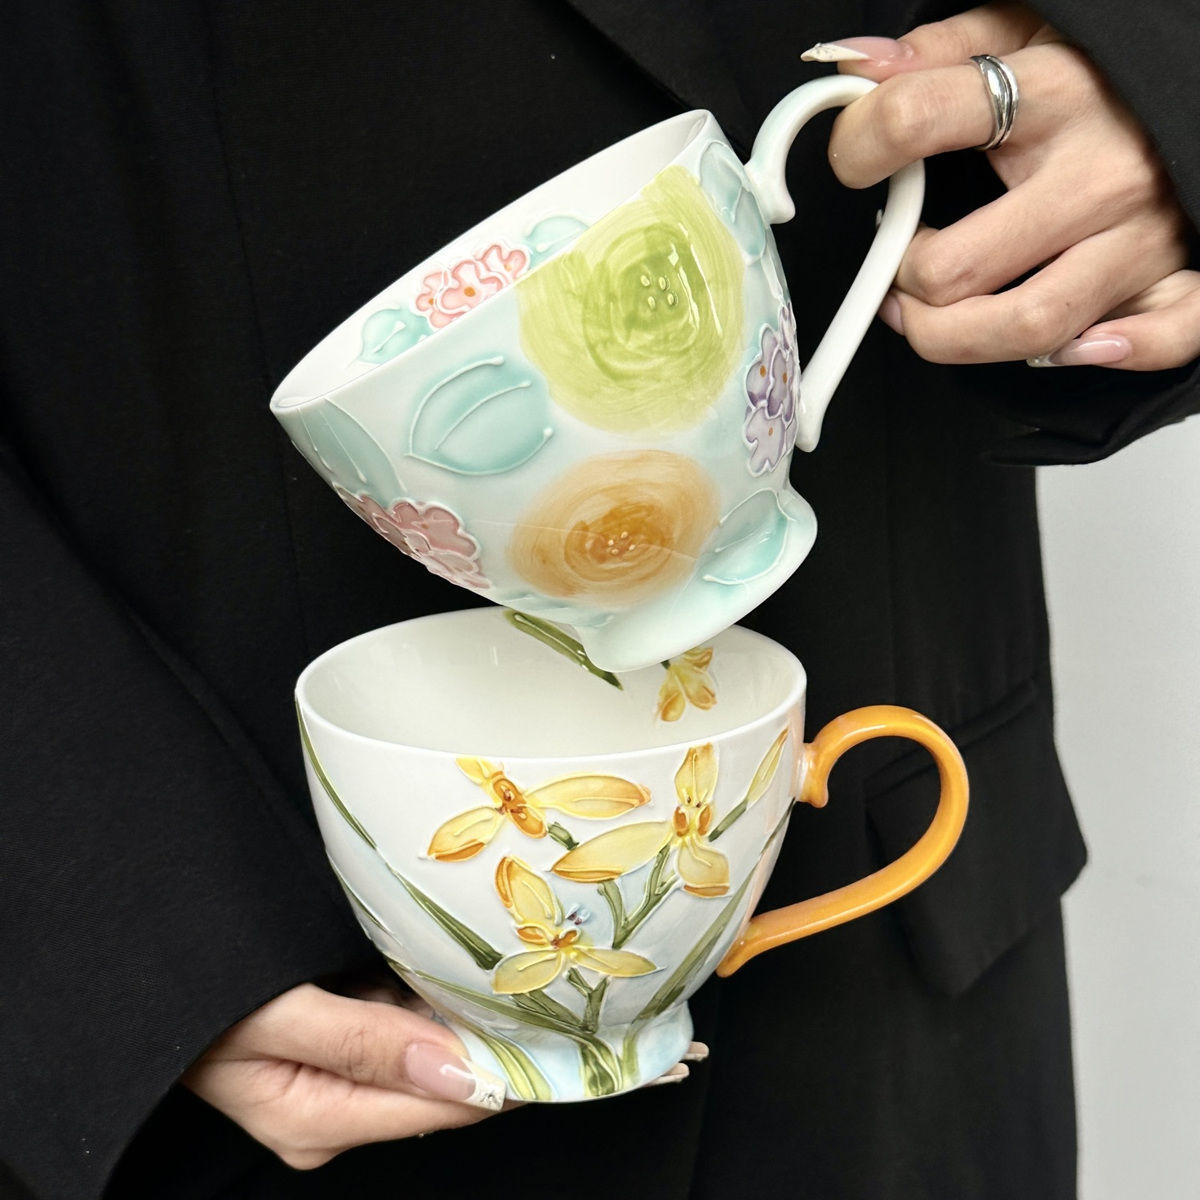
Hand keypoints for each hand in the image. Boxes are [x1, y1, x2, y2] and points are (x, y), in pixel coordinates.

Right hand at [183, 975, 704, 1168]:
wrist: (145, 977)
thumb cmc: (198, 996)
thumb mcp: (275, 1020)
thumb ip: (366, 1043)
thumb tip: (460, 1069)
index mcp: (324, 1117)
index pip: (448, 1100)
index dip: (519, 1075)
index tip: (586, 1051)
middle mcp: (341, 1106)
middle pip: (449, 1078)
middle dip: (516, 1047)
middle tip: (592, 1010)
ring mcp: (341, 1075)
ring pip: (434, 1047)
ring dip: (488, 1020)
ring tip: (560, 988)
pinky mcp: (339, 1042)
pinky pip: (406, 1024)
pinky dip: (445, 1001)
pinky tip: (482, 973)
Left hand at [805, 2, 1199, 369]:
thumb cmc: (1101, 75)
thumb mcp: (1021, 34)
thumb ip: (935, 52)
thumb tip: (855, 65)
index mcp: (1053, 94)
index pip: (918, 119)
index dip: (859, 146)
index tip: (854, 159)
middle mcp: (1097, 172)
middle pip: (956, 270)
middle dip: (901, 280)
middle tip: (899, 265)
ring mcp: (1139, 234)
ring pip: (1028, 326)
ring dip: (954, 338)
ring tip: (935, 314)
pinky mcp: (1170, 275)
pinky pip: (1158, 339)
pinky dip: (1100, 354)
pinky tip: (1062, 348)